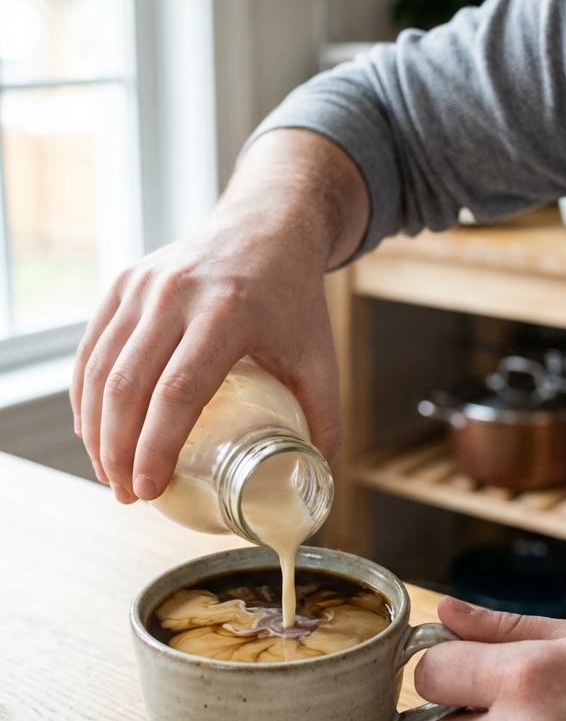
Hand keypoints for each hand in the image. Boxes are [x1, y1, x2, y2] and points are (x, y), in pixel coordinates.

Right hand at [71, 130, 368, 503]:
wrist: (268, 226)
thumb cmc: (293, 297)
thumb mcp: (319, 354)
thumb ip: (324, 416)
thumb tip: (318, 478)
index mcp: (228, 311)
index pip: (179, 391)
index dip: (157, 446)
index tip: (150, 489)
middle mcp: (178, 293)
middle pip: (129, 386)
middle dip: (118, 451)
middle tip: (127, 494)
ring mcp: (145, 284)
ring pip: (100, 369)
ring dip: (96, 430)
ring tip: (109, 473)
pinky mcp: (124, 282)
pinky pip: (92, 347)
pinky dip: (85, 395)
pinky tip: (93, 430)